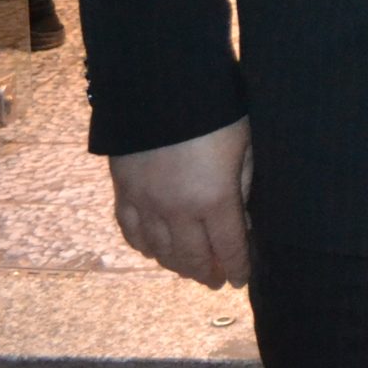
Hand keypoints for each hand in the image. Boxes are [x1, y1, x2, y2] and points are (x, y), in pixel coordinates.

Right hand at [110, 117, 253, 288]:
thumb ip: (244, 184)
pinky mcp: (123, 190)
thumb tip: (243, 218)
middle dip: (206, 272)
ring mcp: (146, 202)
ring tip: (188, 270)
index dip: (236, 266)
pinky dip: (143, 246)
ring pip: (160, 250)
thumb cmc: (214, 111)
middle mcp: (177, 210)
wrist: (160, 86)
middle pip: (192, 256)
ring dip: (175, 264)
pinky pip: (131, 231)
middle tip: (215, 282)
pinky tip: (151, 251)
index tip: (239, 280)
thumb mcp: (244, 144)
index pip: (228, 246)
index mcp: (214, 199)